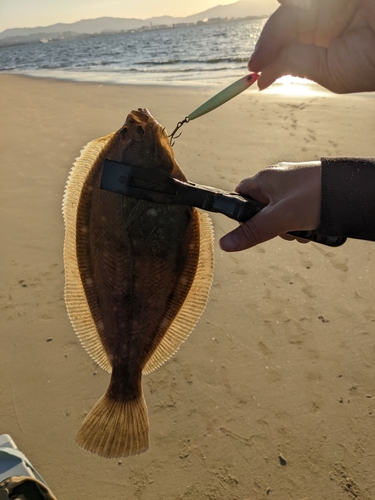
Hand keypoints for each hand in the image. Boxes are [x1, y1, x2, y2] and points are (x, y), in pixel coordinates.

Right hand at [219, 162, 321, 251]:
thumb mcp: (280, 218)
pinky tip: (312, 228)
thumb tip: (226, 244)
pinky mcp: (308, 194)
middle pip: (261, 209)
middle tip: (284, 230)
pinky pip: (297, 212)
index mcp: (264, 179)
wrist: (355, 189)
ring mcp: (294, 187)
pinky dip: (302, 223)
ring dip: (289, 227)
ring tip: (303, 229)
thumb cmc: (316, 195)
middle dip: (271, 226)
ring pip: (280, 214)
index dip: (241, 213)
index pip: (240, 194)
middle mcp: (278, 180)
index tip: (250, 227)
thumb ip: (253, 232)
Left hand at [249, 0, 374, 92]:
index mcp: (323, 40)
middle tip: (258, 64)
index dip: (267, 54)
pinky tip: (303, 13)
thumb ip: (295, 64)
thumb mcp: (330, 70)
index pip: (286, 41)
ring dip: (285, 23)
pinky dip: (295, 7)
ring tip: (304, 29)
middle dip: (270, 41)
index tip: (253, 75)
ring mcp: (330, 2)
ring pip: (293, 5)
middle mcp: (325, 17)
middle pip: (285, 21)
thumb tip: (263, 74)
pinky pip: (301, 0)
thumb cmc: (372, 62)